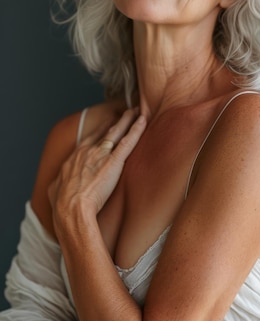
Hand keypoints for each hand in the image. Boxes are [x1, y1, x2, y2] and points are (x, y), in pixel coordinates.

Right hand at [49, 108, 146, 232]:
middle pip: (104, 132)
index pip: (89, 139)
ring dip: (126, 120)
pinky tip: (143, 120)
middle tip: (124, 112)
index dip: (99, 132)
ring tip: (134, 111)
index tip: (105, 125)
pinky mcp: (114, 162)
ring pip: (116, 132)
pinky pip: (127, 142)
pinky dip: (136, 130)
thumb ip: (58, 183)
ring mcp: (101, 154)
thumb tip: (57, 186)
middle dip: (115, 121)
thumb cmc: (62, 203)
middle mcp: (87, 151)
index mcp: (74, 157)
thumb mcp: (54, 189)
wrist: (70, 209)